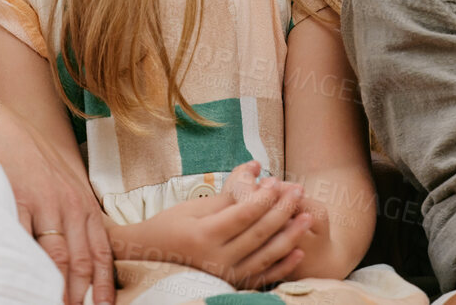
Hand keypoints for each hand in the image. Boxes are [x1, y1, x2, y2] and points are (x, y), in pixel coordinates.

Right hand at [0, 93, 114, 304]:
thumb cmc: (28, 157)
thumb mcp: (60, 181)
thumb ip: (72, 214)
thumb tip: (76, 256)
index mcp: (82, 203)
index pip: (101, 252)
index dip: (104, 285)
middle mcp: (69, 204)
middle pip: (80, 263)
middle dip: (80, 296)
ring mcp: (43, 204)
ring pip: (56, 259)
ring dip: (57, 291)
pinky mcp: (17, 201)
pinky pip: (23, 244)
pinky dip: (25, 268)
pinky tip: (23, 284)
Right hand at [111, 160, 314, 287]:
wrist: (149, 257)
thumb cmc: (171, 225)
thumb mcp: (195, 207)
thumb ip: (229, 194)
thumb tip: (257, 170)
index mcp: (204, 236)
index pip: (243, 215)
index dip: (264, 197)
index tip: (277, 181)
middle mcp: (216, 259)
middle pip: (258, 233)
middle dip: (282, 210)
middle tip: (299, 191)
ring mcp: (224, 275)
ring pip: (265, 256)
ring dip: (289, 236)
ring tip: (306, 217)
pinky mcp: (230, 284)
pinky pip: (261, 277)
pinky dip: (281, 266)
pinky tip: (297, 252)